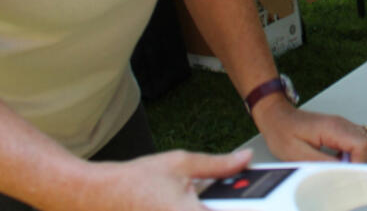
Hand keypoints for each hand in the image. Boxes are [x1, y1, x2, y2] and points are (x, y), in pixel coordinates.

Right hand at [71, 148, 251, 210]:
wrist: (95, 196)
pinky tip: (202, 201)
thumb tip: (243, 160)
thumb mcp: (181, 164)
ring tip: (222, 197)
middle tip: (258, 200)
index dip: (255, 206)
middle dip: (234, 205)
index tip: (271, 203)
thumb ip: (217, 165)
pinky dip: (203, 208)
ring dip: (217, 206)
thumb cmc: (134, 180)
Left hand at [253, 97, 366, 162]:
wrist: (277, 118)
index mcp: (333, 128)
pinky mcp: (340, 127)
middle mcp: (341, 123)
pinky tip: (337, 156)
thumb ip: (324, 163)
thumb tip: (342, 171)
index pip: (363, 145)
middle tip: (341, 167)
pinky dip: (353, 151)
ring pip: (366, 140)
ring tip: (338, 162)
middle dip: (359, 160)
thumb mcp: (300, 155)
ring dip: (357, 155)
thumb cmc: (284, 133)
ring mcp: (342, 124)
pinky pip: (357, 139)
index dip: (358, 162)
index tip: (345, 170)